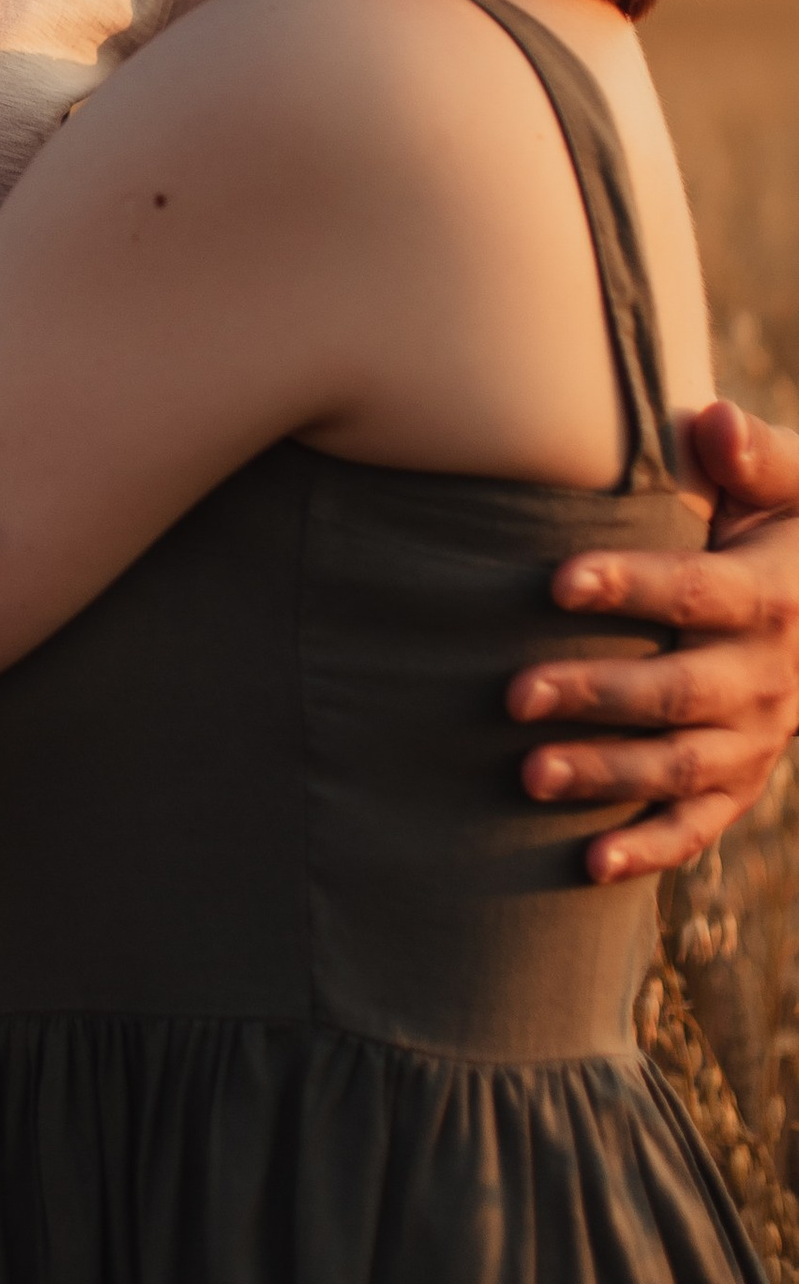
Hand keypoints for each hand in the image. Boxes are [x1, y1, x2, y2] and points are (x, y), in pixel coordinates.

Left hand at [508, 400, 798, 880]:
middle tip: (512, 693)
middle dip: (596, 694)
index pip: (697, 592)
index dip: (630, 587)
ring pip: (682, 766)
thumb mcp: (792, 483)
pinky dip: (651, 848)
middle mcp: (770, 677)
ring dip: (607, 775)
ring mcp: (760, 737)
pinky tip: (588, 865)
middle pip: (679, 692)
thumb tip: (711, 418)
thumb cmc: (788, 525)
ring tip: (528, 775)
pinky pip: (703, 824)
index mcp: (773, 596)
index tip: (557, 581)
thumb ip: (754, 455)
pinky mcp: (746, 779)